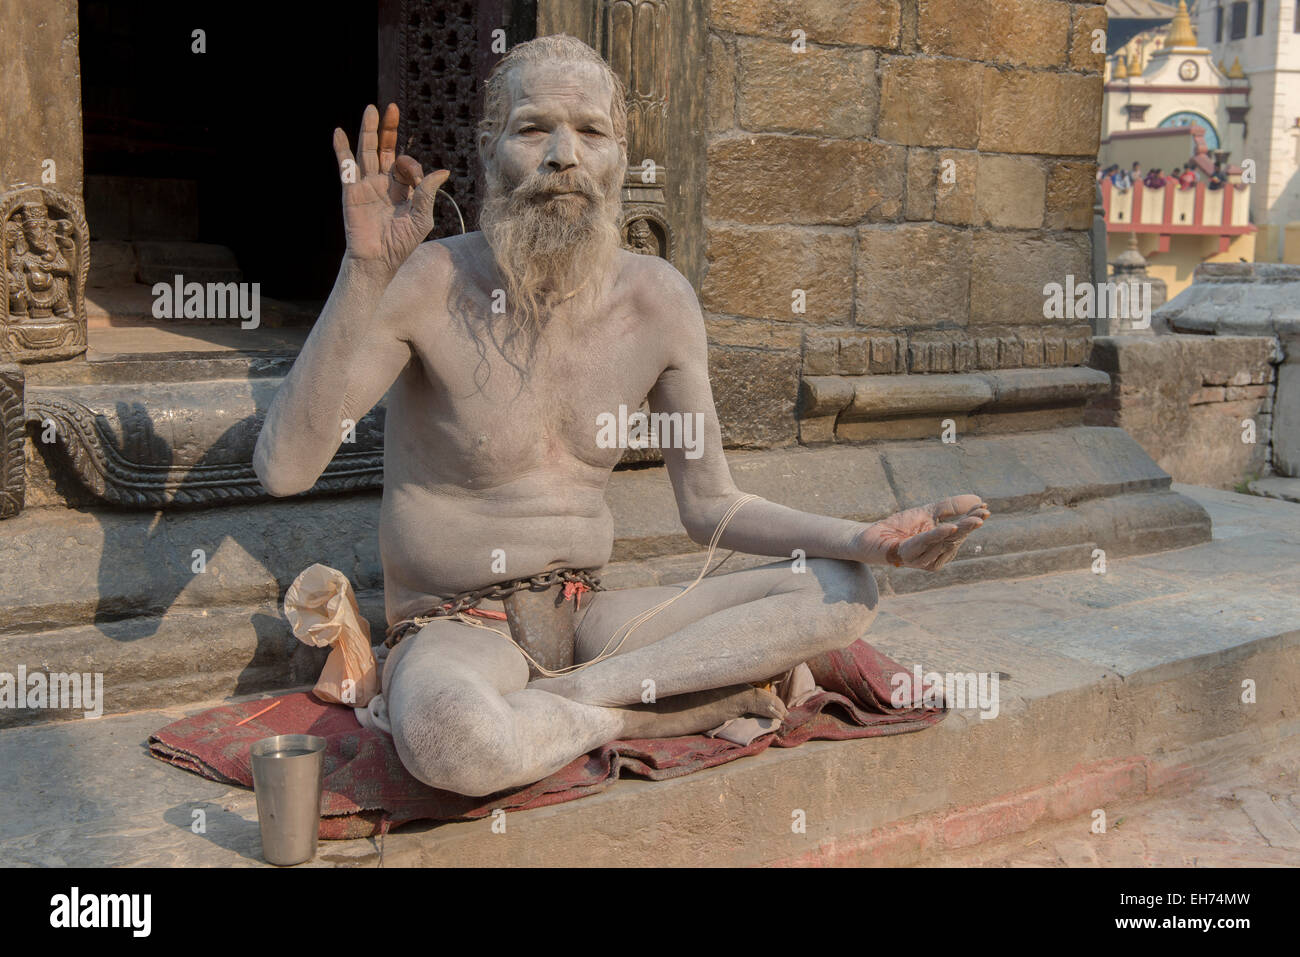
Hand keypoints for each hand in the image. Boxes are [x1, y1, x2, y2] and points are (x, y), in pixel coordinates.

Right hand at [332, 103, 449, 275]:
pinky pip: (345, 167)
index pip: (405, 164)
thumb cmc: (401, 243)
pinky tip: (339, 133)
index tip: (413, 179)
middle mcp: (383, 182)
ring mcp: (366, 185)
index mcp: (402, 188)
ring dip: (368, 131)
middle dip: (388, 129)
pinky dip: (341, 149)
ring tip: (371, 110)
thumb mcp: (421, 218)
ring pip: (367, 152)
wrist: (378, 261)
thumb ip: (428, 193)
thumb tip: (443, 171)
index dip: (411, 165)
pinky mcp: (351, 191)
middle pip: (384, 149)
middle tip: (391, 108)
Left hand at [859, 495, 989, 571]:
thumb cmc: (901, 526)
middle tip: (983, 515)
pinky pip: (924, 544)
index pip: (960, 534)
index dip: (972, 522)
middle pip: (955, 540)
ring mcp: (921, 560)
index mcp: (941, 548)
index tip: (986, 509)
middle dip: (970, 527)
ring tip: (973, 518)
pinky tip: (950, 527)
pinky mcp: (906, 555)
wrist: (872, 534)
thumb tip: (978, 498)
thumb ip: (951, 506)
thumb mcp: (929, 511)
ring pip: (943, 543)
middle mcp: (934, 557)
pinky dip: (937, 536)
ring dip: (959, 531)